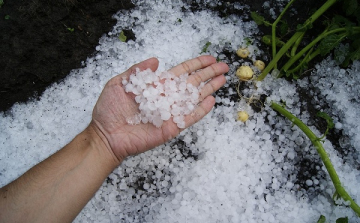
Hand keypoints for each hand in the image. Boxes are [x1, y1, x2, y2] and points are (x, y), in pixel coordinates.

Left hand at [90, 56, 228, 162]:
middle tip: (224, 66)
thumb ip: (137, 71)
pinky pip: (189, 118)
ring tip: (223, 80)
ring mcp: (171, 113)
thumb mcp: (119, 83)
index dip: (196, 65)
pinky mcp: (171, 127)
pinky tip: (211, 101)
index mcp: (157, 86)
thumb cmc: (109, 110)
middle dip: (208, 74)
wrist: (106, 135)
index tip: (210, 58)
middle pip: (193, 83)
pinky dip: (201, 110)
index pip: (181, 72)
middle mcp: (167, 97)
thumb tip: (156, 59)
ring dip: (209, 89)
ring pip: (194, 98)